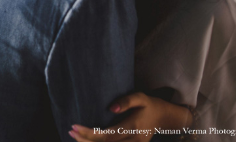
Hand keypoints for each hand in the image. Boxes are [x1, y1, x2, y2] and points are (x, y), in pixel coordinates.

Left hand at [68, 92, 193, 141]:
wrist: (165, 118)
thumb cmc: (150, 105)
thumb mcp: (141, 97)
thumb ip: (126, 101)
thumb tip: (110, 108)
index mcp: (133, 128)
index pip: (107, 135)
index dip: (89, 133)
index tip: (75, 126)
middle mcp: (133, 140)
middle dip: (85, 140)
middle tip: (70, 131)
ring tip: (75, 136)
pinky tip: (87, 141)